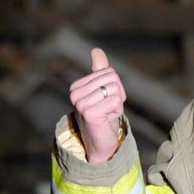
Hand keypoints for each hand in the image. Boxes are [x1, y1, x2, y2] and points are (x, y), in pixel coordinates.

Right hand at [69, 48, 126, 162]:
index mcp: (76, 86)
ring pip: (114, 89)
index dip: (116, 86)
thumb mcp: (103, 91)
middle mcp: (75, 94)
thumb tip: (96, 50)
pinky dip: (117, 111)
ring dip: (118, 104)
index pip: (109, 72)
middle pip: (112, 78)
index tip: (107, 101)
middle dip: (118, 93)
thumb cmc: (103, 116)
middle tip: (109, 109)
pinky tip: (108, 120)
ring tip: (108, 114)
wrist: (101, 143)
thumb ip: (99, 71)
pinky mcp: (90, 113)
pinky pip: (116, 101)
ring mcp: (80, 103)